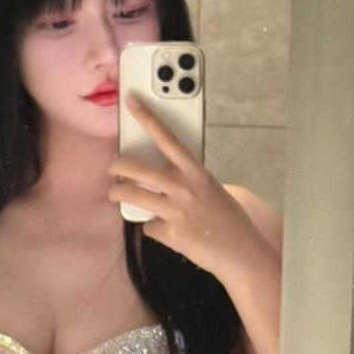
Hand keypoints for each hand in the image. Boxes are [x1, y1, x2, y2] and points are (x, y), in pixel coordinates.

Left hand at [107, 93, 265, 280]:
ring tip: (115, 194)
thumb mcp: (212, 190)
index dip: (147, 117)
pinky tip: (163, 230)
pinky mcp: (170, 233)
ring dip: (118, 194)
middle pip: (138, 169)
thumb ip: (189, 181)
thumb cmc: (230, 220)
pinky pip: (148, 226)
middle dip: (118, 166)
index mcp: (196, 172)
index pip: (167, 138)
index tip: (131, 101)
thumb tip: (166, 179)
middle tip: (112, 167)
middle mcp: (184, 188)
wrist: (241, 252)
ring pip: (132, 196)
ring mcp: (176, 211)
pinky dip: (152, 228)